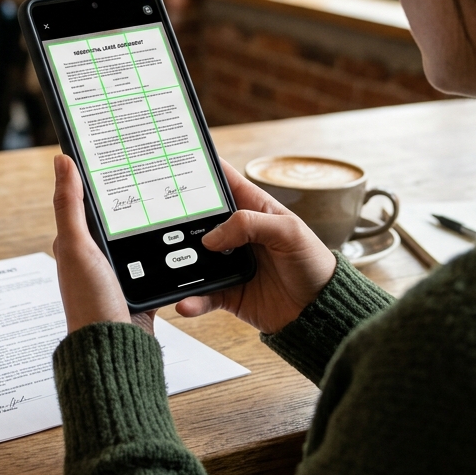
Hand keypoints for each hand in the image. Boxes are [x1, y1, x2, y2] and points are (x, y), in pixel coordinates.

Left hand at [52, 154, 154, 334]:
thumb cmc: (89, 302)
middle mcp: (94, 254)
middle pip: (117, 214)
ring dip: (153, 220)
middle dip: (132, 194)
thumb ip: (69, 204)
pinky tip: (181, 235)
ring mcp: (118, 269)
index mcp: (74, 241)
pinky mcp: (140, 283)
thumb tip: (62, 160)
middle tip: (152, 165)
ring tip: (171, 192)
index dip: (98, 174)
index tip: (115, 148)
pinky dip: (167, 247)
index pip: (85, 198)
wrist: (117, 348)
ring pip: (138, 233)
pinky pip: (155, 256)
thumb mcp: (77, 246)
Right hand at [175, 159, 336, 334]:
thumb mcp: (289, 231)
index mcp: (253, 209)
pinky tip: (185, 302)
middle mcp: (237, 235)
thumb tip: (212, 237)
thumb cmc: (313, 263)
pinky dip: (192, 300)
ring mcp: (229, 263)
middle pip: (199, 221)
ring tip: (166, 266)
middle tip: (156, 218)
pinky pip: (202, 294)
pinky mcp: (228, 292)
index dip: (201, 172)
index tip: (175, 163)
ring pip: (194, 259)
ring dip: (179, 263)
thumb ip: (250, 225)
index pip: (223, 183)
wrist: (319, 311)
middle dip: (177, 219)